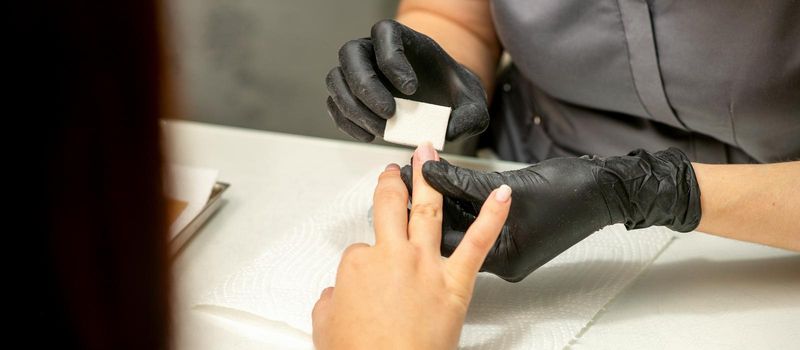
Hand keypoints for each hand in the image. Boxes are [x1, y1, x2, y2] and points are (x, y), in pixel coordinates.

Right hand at [312, 144, 511, 349]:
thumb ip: (330, 301)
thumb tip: (335, 297)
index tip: (366, 271)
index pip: (359, 249)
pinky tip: (502, 196)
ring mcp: (425, 265)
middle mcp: (393, 257)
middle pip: (390, 207)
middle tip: (395, 170)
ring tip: (430, 157)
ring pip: (428, 211)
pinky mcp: (455, 282)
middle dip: (392, 183)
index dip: (362, 260)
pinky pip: (477, 243)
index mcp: (359, 266)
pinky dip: (492, 216)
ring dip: (428, 178)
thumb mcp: (326, 325)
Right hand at [325, 20, 488, 142]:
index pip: (384, 32)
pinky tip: (369, 135)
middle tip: (389, 114)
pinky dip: (347, 123)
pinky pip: (335, 105)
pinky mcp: (350, 97)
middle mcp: (374, 51)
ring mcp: (358, 73)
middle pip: (351, 53)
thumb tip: (449, 130)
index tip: (412, 89)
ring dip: (353, 108)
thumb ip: (471, 116)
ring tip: (381, 130)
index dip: (391, 58)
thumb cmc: (453, 98)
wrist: (444, 109)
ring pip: (336, 79)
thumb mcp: (473, 106)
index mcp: (404, 40)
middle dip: (366, 86)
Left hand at [401, 148, 701, 281]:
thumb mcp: (512, 186)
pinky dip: (462, 204)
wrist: (607, 189)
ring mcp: (508, 248)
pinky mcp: (513, 233)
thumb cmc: (572, 192)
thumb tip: (430, 172)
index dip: (422, 210)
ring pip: (463, 229)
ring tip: (418, 176)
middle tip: (403, 179)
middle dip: (426, 207)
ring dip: (442, 203)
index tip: (404, 183)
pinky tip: (445, 184)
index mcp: (505, 261)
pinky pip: (478, 223)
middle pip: (450, 237)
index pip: (448, 242)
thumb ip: (465, 183)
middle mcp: (504, 260)